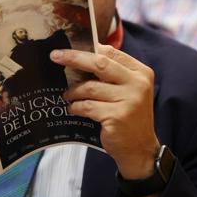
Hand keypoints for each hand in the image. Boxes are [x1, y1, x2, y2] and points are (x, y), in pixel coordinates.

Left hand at [51, 43, 159, 179]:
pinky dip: (76, 107)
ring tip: (67, 95)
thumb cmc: (128, 115)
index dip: (88, 49)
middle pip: (100, 64)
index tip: (67, 48)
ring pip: (90, 87)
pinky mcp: (117, 116)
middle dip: (74, 58)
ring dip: (74, 91)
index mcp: (141, 73)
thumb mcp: (127, 90)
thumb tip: (81, 56)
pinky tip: (73, 109)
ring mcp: (129, 101)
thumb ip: (111, 74)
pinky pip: (87, 106)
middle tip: (55, 56)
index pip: (111, 53)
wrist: (139, 148)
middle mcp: (138, 84)